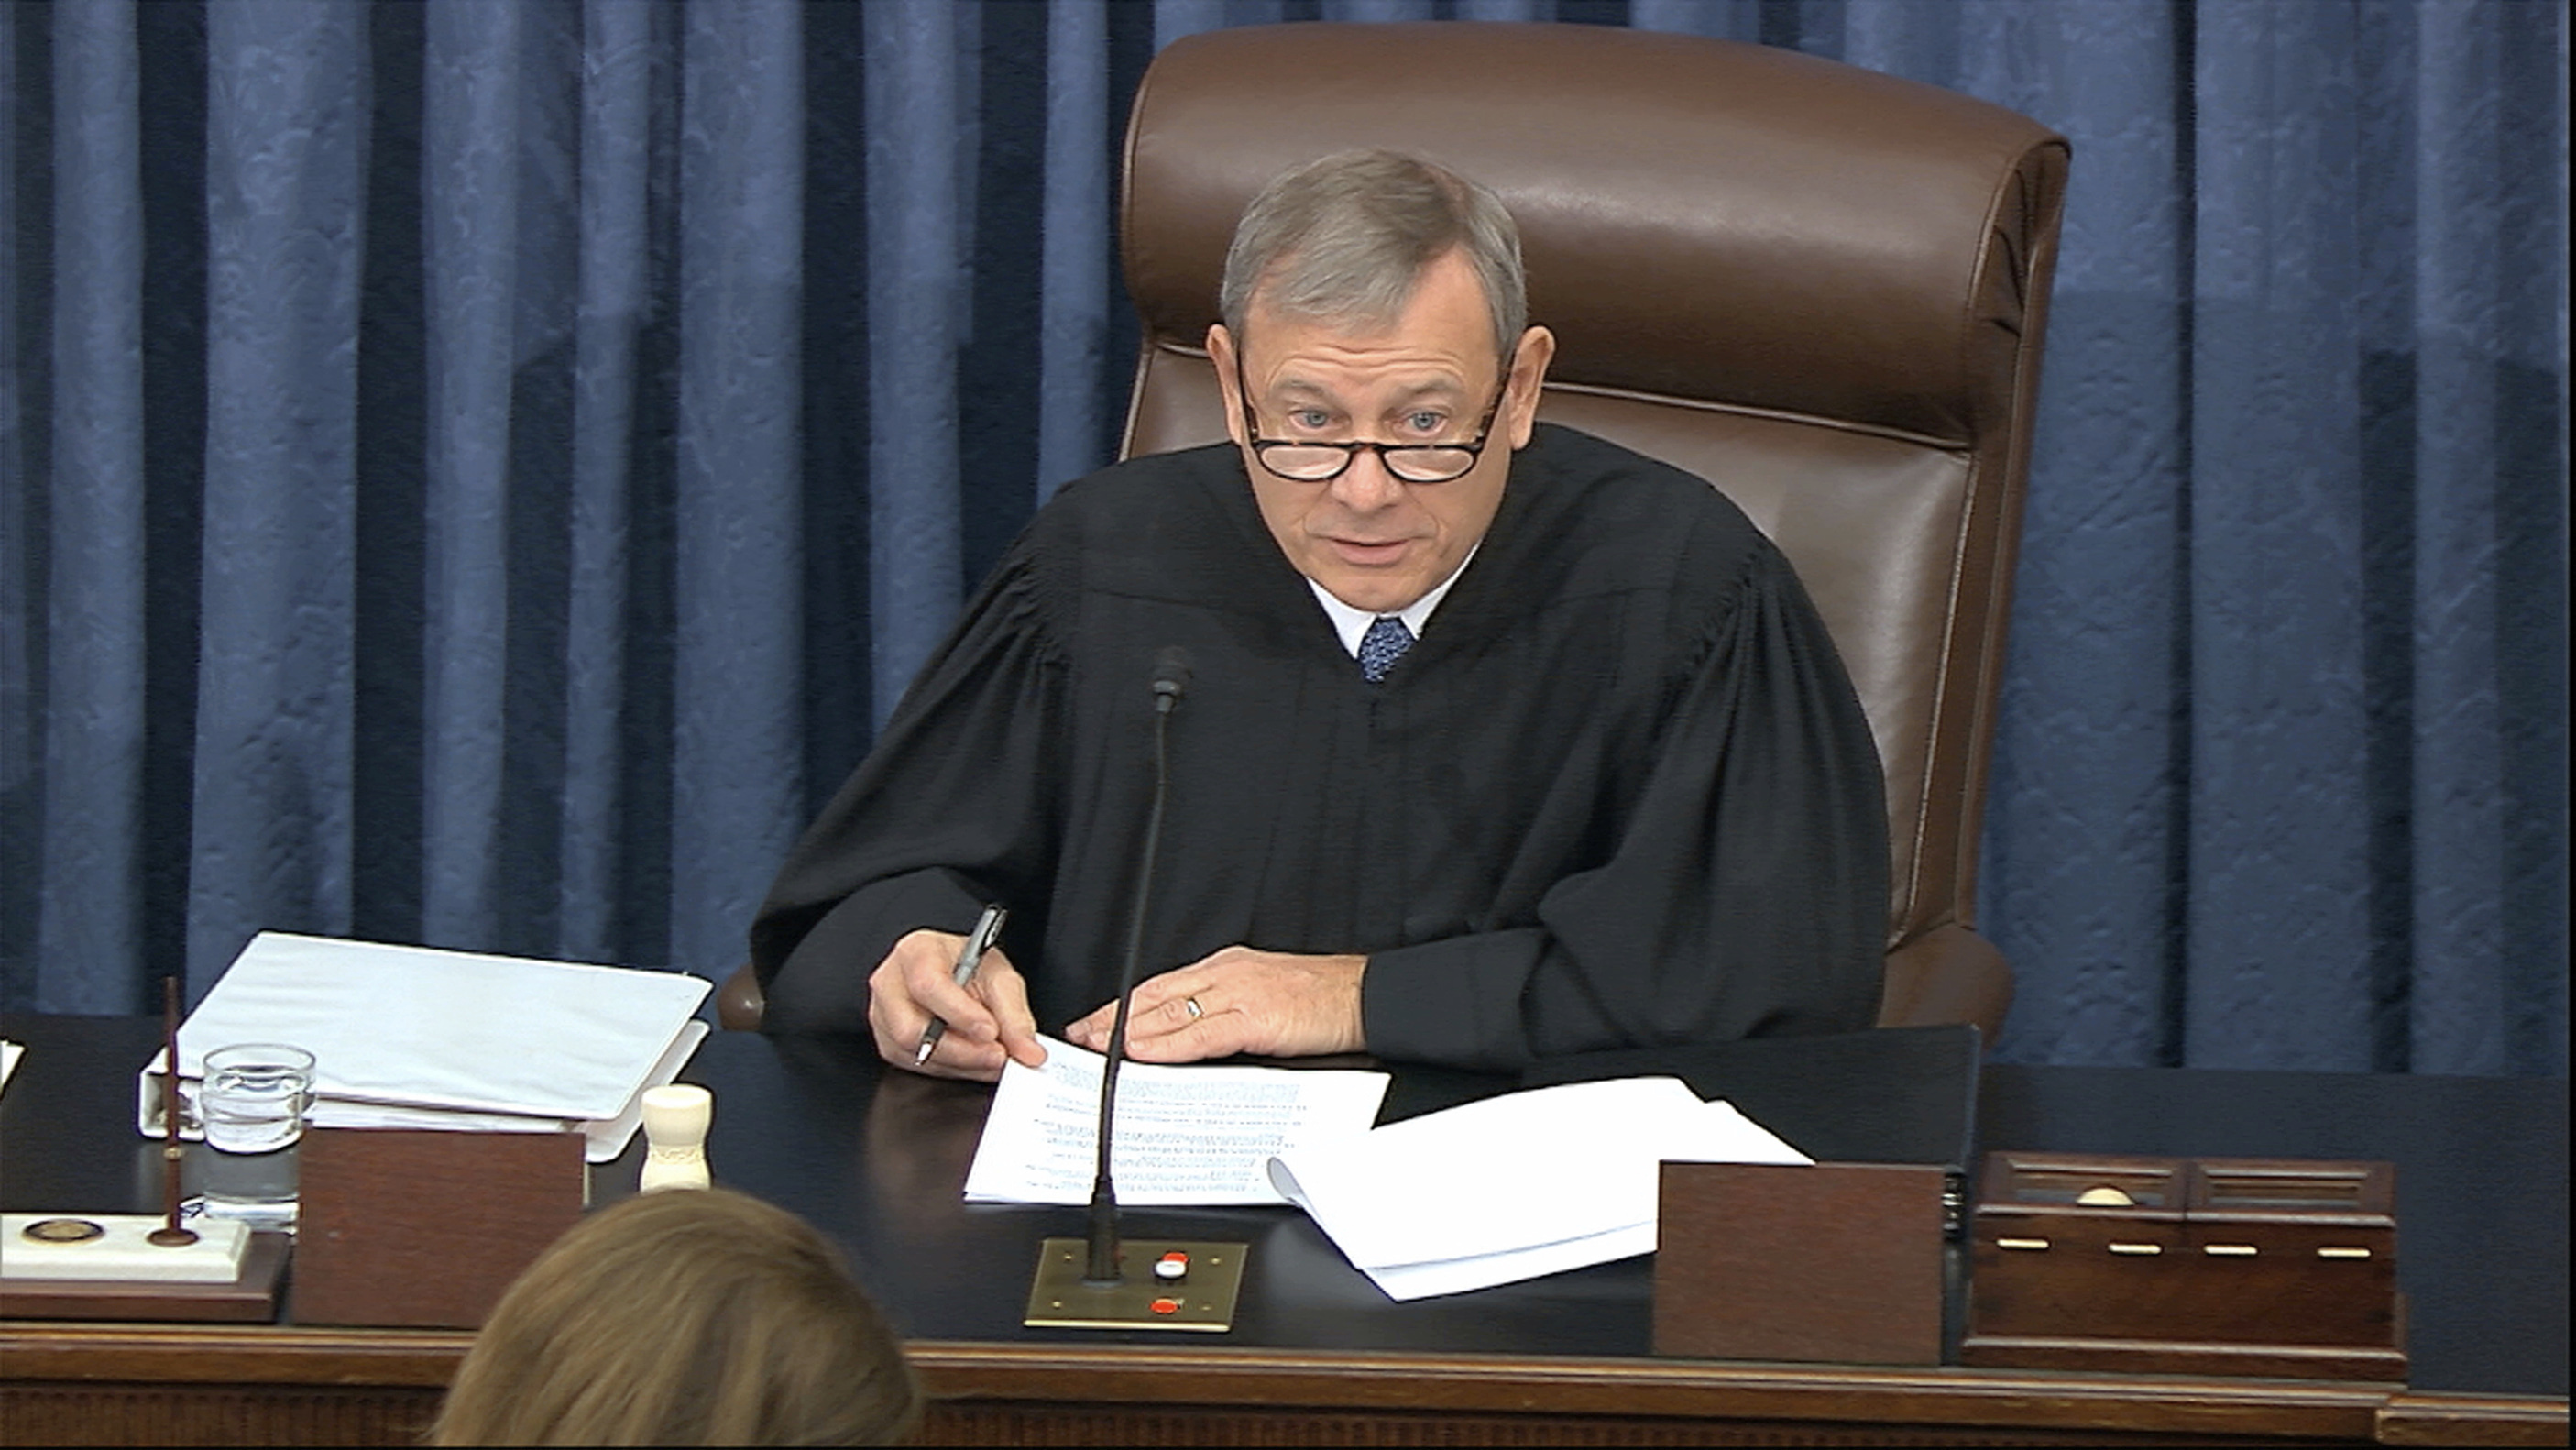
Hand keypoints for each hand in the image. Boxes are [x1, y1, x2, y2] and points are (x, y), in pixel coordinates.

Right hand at [868, 928, 1046, 1081]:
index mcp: (916, 952)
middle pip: (911, 1028)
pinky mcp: (888, 1044)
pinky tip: (975, 1061)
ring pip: (914, 1053)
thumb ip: (1015, 1015)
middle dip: (961, 1049)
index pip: (927, 984)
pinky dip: (952, 1069)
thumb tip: (1028, 1052)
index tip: (991, 1031)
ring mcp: (883, 1016)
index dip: (959, 1013)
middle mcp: (890, 983)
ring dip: (960, 1063)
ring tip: (992, 1058)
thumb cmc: (970, 968)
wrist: (953, 974)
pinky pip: (916, 1067)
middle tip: (998, 1056)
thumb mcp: (1000, 979)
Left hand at [1064, 946, 1365, 1062]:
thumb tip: (1189, 1035)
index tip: (1096, 1022)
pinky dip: (1168, 1045)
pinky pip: (1201, 1034)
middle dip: (1112, 1019)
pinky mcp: (1256, 1019)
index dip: (1123, 1006)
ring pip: (1171, 1012)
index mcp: (1227, 968)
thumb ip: (1225, 1012)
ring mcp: (1240, 994)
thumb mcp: (1263, 997)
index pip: (1162, 986)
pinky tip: (1144, 1053)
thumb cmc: (1321, 999)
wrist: (1364, 996)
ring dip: (1129, 1033)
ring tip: (1097, 1048)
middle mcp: (1226, 975)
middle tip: (1079, 1037)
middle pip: (1155, 996)